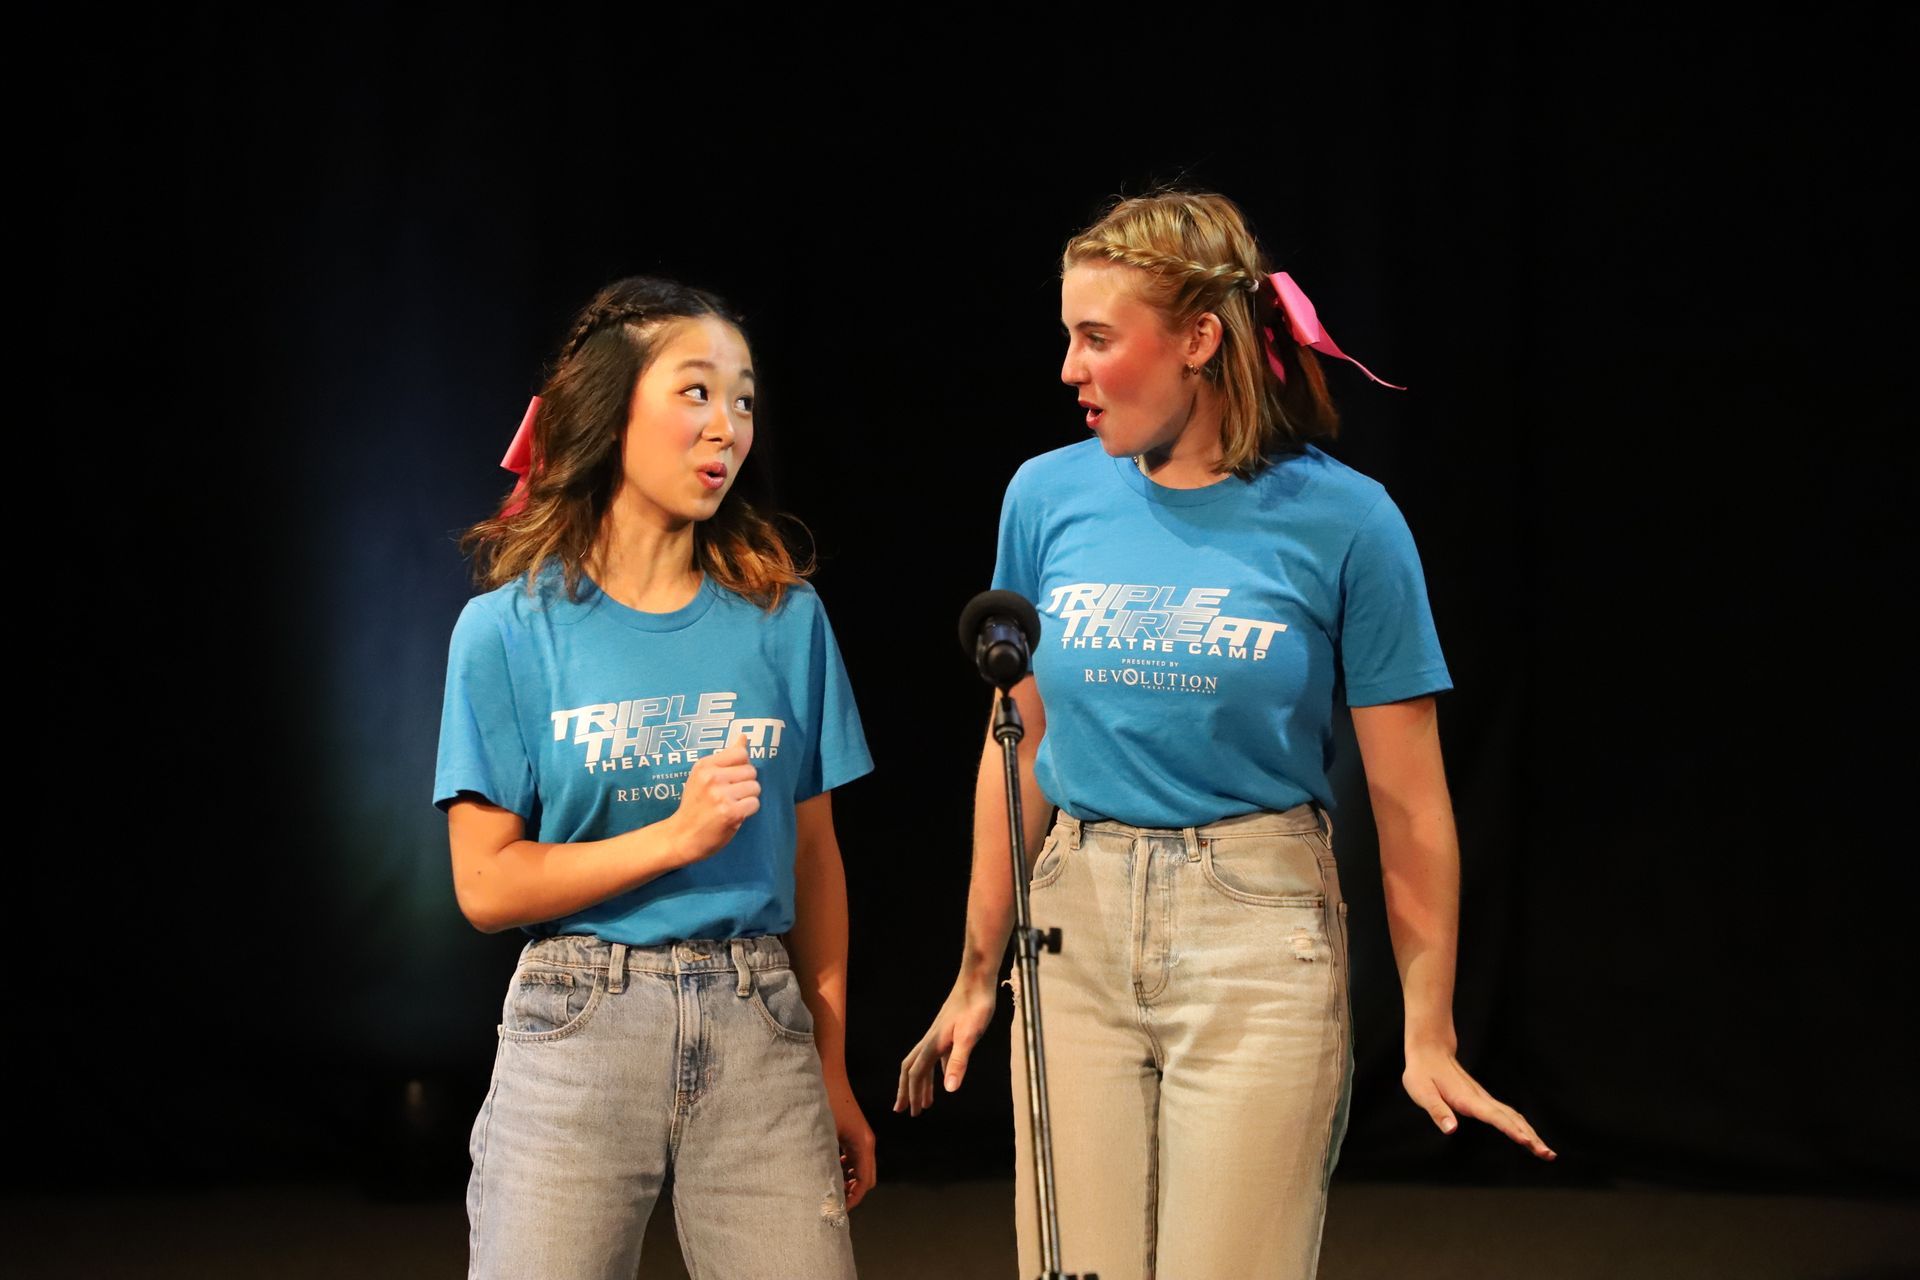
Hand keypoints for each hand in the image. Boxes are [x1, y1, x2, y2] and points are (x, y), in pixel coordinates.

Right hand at [669, 745, 759, 863]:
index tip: (731, 779)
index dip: (741, 767)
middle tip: (730, 796)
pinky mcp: (730, 812)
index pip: (740, 753)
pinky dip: (748, 811)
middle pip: (751, 771)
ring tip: (731, 805)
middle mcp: (712, 777)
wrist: (681, 837)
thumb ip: (725, 757)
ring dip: (748, 798)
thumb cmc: (695, 806)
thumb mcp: (703, 776)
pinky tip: (735, 815)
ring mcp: (720, 795)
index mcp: (704, 765)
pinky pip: (754, 803)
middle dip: (745, 784)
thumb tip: (744, 736)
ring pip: (755, 787)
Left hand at [824, 1081, 876, 1209]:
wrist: (828, 1074)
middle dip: (852, 1192)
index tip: (837, 1210)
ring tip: (829, 1187)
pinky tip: (829, 1168)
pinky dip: (846, 1168)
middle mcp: (867, 1142)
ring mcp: (862, 1137)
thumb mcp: (824, 1134)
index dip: (853, 1199)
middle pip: (867, 1178)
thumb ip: (826, 1161)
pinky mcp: (854, 1133)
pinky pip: (854, 1158)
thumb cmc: (826, 1101)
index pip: (865, 1183)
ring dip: (849, 1180)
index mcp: (863, 1145)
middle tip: (832, 1201)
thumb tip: (821, 1186)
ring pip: (861, 1169)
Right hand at [895, 972, 998, 1115]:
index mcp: (933, 1044)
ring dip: (920, 1083)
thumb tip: (949, 1089)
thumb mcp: (970, 1036)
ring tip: (925, 1103)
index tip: (912, 1112)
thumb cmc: (975, 1006)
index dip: (913, 1093)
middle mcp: (931, 1040)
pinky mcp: (948, 1032)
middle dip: (906, 1090)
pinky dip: (934, 1071)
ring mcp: (938, 1036)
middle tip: (902, 1110)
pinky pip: (934, 1057)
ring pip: (922, 1063)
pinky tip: (942, 1078)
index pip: (916, 1073)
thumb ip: (958, 1062)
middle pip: (911, 1069)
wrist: (977, 980)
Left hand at [1403, 1041, 1555, 1159]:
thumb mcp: (1422, 1092)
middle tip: (1548, 1154)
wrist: (1430, 1051)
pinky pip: (1508, 1115)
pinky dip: (1522, 1126)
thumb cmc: (1422, 1073)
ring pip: (1514, 1117)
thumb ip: (1437, 1110)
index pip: (1494, 1116)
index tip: (1527, 1141)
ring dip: (1531, 1133)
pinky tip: (1530, 1137)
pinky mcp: (1483, 1100)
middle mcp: (1480, 1099)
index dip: (1511, 1129)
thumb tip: (1451, 1129)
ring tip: (1546, 1152)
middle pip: (1512, 1119)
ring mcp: (1484, 1098)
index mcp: (1467, 1099)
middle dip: (1531, 1137)